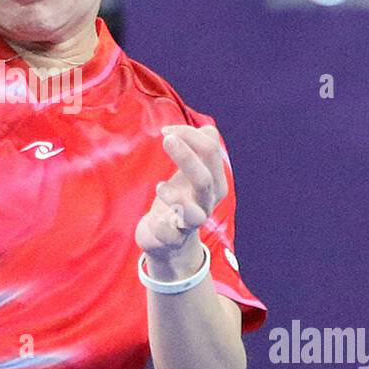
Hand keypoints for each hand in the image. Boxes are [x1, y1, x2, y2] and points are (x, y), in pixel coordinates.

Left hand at [135, 124, 226, 272]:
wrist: (169, 239)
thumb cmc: (181, 196)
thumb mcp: (192, 171)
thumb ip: (199, 146)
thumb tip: (206, 129)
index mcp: (214, 182)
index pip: (211, 151)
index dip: (189, 135)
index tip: (166, 131)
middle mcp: (206, 203)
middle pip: (204, 179)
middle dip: (187, 157)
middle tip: (167, 139)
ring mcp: (190, 223)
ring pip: (193, 214)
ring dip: (176, 198)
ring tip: (160, 187)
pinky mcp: (171, 239)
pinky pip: (169, 235)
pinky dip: (161, 225)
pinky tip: (154, 218)